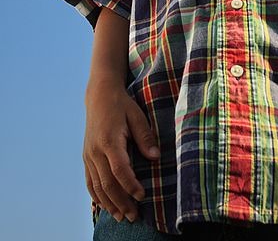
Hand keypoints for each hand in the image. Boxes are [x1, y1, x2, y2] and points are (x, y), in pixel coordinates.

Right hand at [83, 81, 160, 222]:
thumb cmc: (122, 105)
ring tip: (122, 217)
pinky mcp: (86, 157)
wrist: (99, 96)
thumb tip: (155, 157)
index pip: (120, 170)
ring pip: (96, 186)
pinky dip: (97, 196)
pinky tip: (106, 206)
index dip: (131, 185)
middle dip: (121, 202)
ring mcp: (88, 155)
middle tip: (134, 216)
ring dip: (109, 204)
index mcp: (109, 140)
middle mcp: (95, 151)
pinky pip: (89, 182)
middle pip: (107, 183)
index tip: (142, 196)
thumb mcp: (137, 116)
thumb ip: (145, 137)